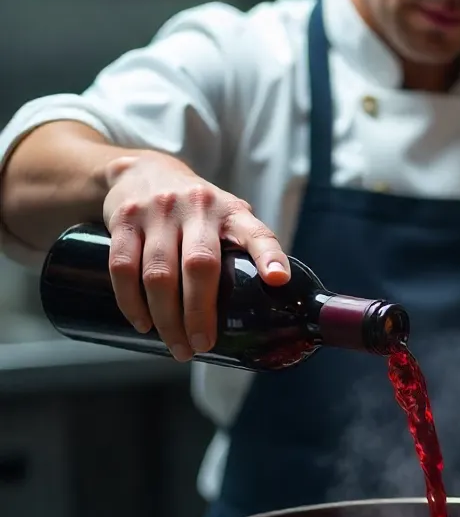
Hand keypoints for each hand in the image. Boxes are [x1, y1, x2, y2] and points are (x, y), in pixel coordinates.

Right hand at [102, 153, 289, 360]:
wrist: (141, 170)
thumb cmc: (194, 209)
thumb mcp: (225, 217)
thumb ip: (242, 251)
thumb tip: (265, 306)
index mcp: (231, 212)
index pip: (256, 233)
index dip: (269, 256)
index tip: (278, 280)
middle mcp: (197, 208)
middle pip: (199, 265)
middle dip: (200, 313)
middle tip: (202, 345)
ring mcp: (158, 212)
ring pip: (159, 273)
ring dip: (166, 317)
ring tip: (177, 346)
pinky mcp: (124, 220)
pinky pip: (123, 267)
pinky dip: (131, 302)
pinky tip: (143, 323)